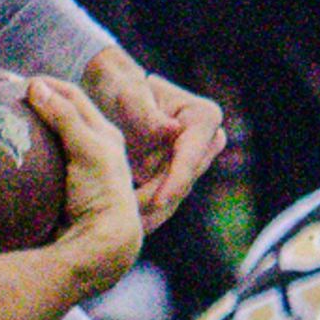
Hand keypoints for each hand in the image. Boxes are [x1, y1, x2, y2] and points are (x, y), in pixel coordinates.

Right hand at [25, 74, 141, 293]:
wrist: (101, 245)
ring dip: (32, 125)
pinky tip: (9, 151)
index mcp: (104, 136)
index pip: (72, 98)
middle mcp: (92, 149)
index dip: (49, 85)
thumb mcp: (88, 149)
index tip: (19, 79)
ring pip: (50, 137)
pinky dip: (27, 149)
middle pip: (61, 115)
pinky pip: (40, 160)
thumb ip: (64, 117)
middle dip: (39, 100)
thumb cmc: (102, 194)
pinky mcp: (59, 189)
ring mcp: (74, 170)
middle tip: (7, 94)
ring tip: (4, 119)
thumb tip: (35, 85)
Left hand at [84, 51, 221, 232]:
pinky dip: (144, 213)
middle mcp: (206, 141)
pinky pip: (162, 200)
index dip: (174, 182)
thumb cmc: (120, 87)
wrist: (112, 93)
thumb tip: (171, 131)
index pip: (191, 157)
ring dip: (150, 215)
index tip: (155, 202)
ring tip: (125, 232)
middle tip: (131, 224)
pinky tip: (124, 227)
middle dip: (158, 204)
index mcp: (204, 117)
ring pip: (174, 196)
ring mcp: (192, 161)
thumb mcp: (129, 95)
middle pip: (184, 182)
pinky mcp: (176, 175)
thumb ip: (146, 114)